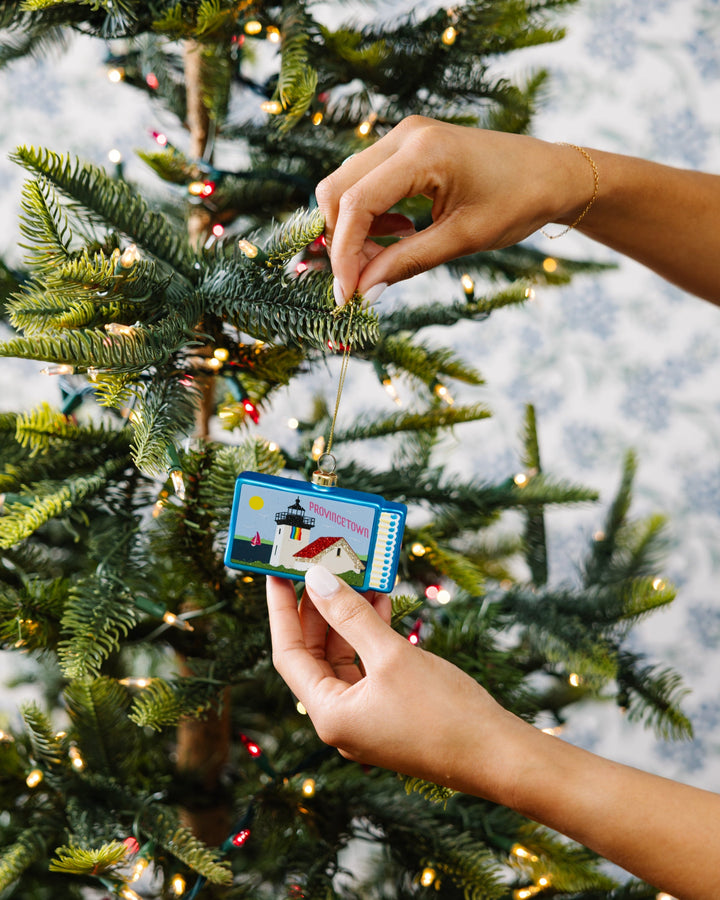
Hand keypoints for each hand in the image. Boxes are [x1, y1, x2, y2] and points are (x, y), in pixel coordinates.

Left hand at [266, 565, 519, 795]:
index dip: (281, 611)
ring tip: (353, 575)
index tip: (276, 574)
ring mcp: (366, 718)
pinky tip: (380, 603)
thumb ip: (351, 616)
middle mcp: (341, 720)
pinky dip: (370, 635)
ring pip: (343, 658)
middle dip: (318, 609)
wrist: (498, 756)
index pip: (288, 654)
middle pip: (314, 655)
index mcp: (330, 714)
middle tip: (317, 567)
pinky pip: (368, 667)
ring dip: (347, 617)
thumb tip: (317, 580)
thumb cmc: (444, 712)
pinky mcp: (390, 713)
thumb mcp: (392, 656)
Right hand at [315, 116, 589, 303]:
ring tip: (385, 258)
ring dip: (354, 229)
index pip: (357, 204)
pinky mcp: (406, 146)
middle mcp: (405, 135)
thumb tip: (363, 291)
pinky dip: (369, 215)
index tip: (347, 294)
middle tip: (364, 279)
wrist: (553, 174)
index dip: (345, 253)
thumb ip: (407, 263)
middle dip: (342, 241)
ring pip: (346, 185)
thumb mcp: (463, 240)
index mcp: (423, 152)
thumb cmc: (518, 203)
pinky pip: (366, 181)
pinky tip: (400, 233)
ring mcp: (403, 137)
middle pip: (338, 189)